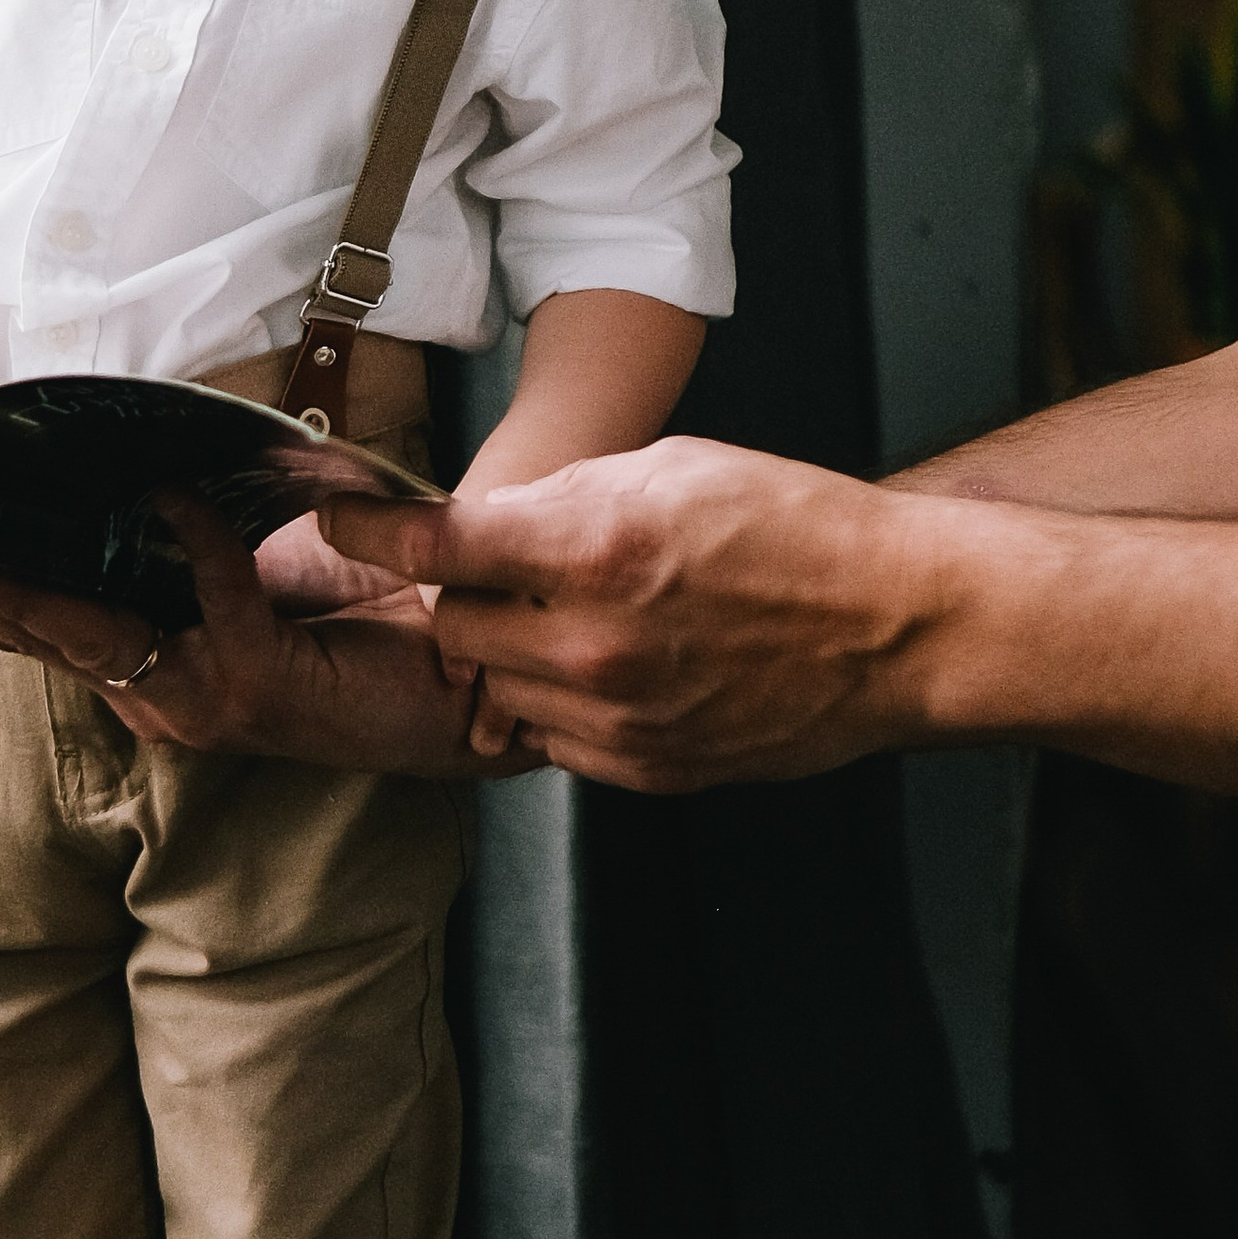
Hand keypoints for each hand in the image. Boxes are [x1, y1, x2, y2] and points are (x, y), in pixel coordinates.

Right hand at [0, 492, 537, 776]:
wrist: (475, 666)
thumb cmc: (372, 608)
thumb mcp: (262, 552)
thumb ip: (197, 528)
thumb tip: (138, 463)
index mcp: (157, 659)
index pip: (42, 622)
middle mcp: (165, 693)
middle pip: (36, 636)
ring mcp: (204, 701)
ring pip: (90, 635)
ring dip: (25, 593)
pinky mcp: (258, 689)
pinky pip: (206, 592)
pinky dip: (193, 538)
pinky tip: (174, 494)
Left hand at [326, 438, 933, 789]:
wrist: (900, 626)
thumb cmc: (799, 529)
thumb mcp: (670, 468)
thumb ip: (563, 497)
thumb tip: (485, 519)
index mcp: (594, 547)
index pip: (435, 545)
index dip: (370, 530)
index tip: (337, 521)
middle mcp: (593, 643)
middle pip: (453, 627)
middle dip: (468, 596)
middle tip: (518, 572)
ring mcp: (618, 717)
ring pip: (499, 689)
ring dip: (516, 654)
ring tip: (587, 620)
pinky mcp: (646, 770)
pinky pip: (555, 739)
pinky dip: (563, 704)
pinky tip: (621, 668)